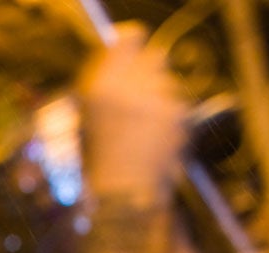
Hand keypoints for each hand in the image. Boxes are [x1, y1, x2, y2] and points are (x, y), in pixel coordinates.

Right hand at [77, 24, 188, 202]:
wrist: (125, 198)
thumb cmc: (100, 164)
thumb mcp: (87, 120)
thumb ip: (107, 86)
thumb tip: (124, 62)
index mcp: (103, 86)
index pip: (130, 38)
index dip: (132, 43)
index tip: (132, 50)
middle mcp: (132, 86)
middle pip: (155, 57)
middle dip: (150, 73)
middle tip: (141, 96)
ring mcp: (160, 100)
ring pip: (169, 83)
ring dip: (160, 98)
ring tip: (145, 129)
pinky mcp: (180, 115)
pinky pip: (179, 105)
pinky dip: (172, 118)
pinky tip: (157, 139)